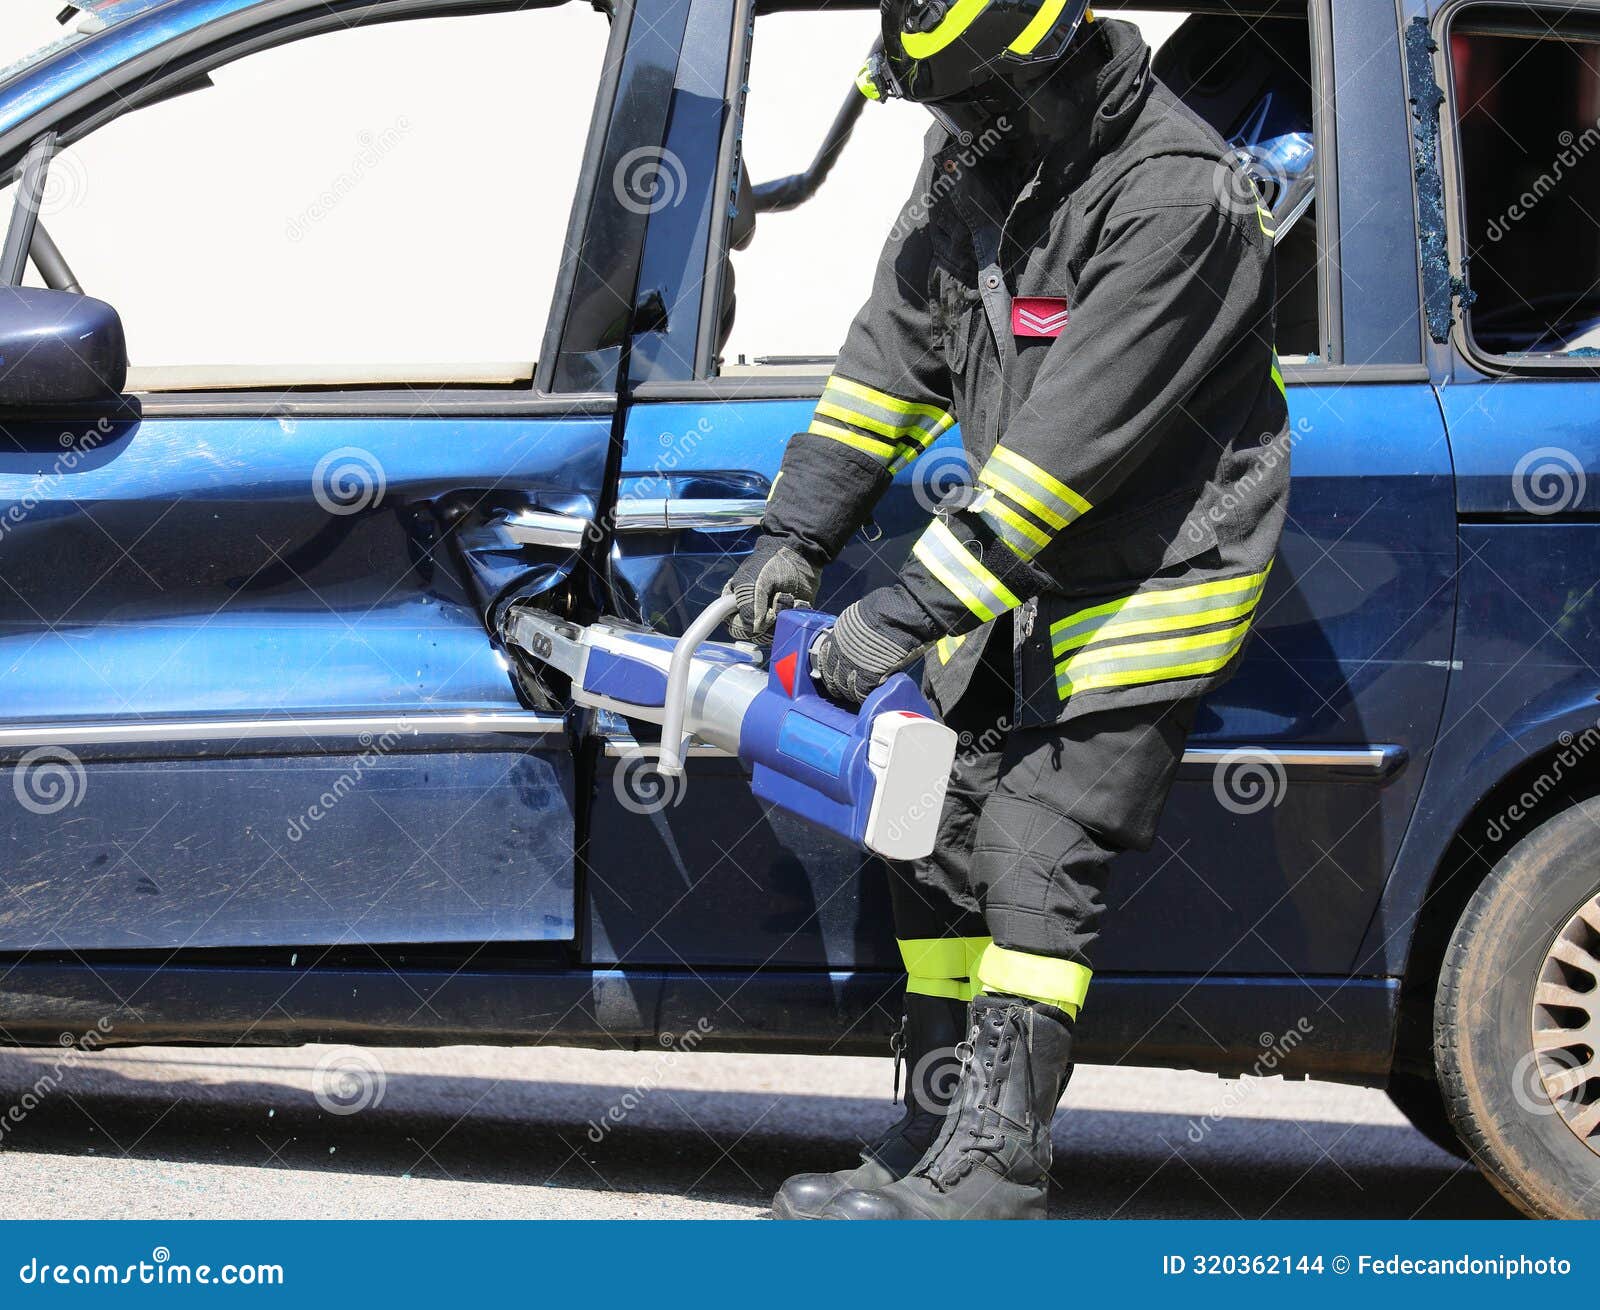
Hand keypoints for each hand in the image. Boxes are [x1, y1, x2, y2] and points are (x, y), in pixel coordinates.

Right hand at [724, 536, 821, 644]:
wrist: (799, 554)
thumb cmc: (770, 562)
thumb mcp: (754, 581)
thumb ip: (749, 605)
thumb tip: (754, 629)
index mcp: (734, 604)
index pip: (734, 627)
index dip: (747, 624)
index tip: (762, 609)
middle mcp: (750, 614)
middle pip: (755, 634)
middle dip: (768, 619)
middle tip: (777, 598)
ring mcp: (769, 619)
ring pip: (773, 634)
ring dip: (783, 616)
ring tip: (788, 596)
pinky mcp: (786, 620)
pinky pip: (789, 629)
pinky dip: (794, 616)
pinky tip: (797, 601)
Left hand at [809, 594, 929, 705]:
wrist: (900, 615)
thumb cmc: (885, 609)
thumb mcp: (857, 617)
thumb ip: (851, 632)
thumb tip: (853, 640)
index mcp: (836, 636)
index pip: (825, 660)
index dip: (830, 670)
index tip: (835, 674)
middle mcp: (840, 653)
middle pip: (833, 677)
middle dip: (838, 684)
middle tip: (844, 689)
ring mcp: (853, 666)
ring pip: (844, 688)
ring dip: (850, 691)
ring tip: (857, 693)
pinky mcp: (868, 677)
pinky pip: (861, 693)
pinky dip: (864, 695)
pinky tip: (868, 694)